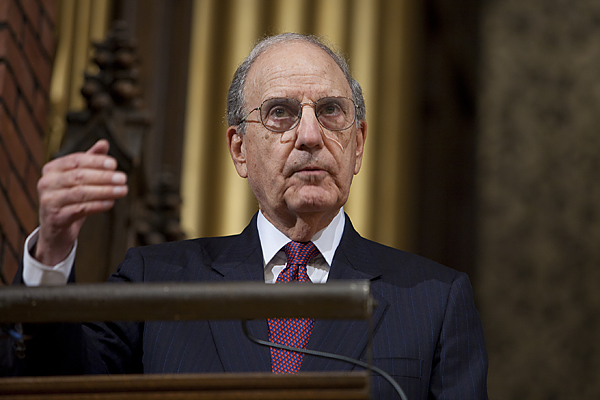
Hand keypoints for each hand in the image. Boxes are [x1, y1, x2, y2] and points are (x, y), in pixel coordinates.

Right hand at [35, 140, 128, 265]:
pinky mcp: (56, 217)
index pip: (75, 160)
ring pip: (80, 193)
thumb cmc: (69, 198)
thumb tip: (104, 143)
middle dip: (104, 177)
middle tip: (123, 178)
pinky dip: (98, 205)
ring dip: (105, 191)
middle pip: (79, 176)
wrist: (55, 227)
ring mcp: (49, 201)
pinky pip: (80, 209)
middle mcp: (46, 183)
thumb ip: (89, 160)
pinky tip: (111, 203)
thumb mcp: (77, 178)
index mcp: (52, 169)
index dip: (96, 161)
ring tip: (123, 190)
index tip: (114, 164)